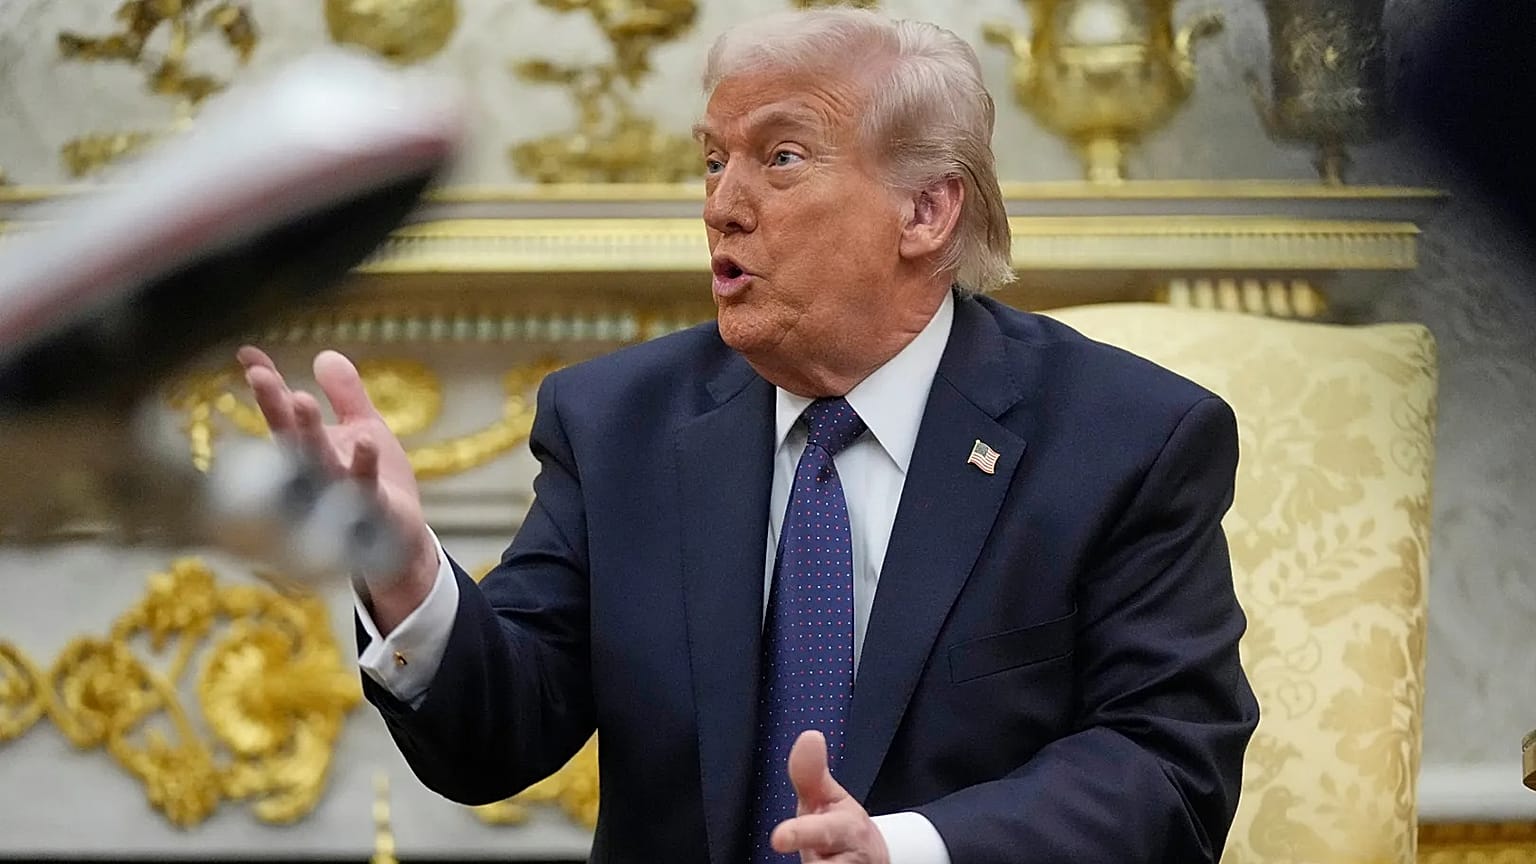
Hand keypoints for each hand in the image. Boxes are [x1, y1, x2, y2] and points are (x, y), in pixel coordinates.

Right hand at [237, 345, 437, 628]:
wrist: (400, 541)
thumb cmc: (376, 484)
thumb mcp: (364, 429)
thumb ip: (346, 395)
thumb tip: (324, 354)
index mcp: (311, 451)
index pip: (284, 416)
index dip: (267, 386)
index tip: (247, 354)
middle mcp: (316, 476)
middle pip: (291, 440)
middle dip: (276, 409)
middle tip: (260, 376)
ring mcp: (340, 497)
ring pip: (320, 465)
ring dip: (308, 436)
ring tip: (301, 401)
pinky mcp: (371, 514)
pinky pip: (364, 490)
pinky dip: (362, 467)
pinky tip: (366, 442)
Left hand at [771, 731, 890, 863]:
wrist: (873, 861)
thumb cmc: (840, 829)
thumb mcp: (829, 801)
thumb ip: (810, 774)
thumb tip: (808, 736)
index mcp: (846, 829)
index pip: (822, 831)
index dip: (800, 834)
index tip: (778, 837)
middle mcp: (849, 862)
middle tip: (793, 847)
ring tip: (810, 861)